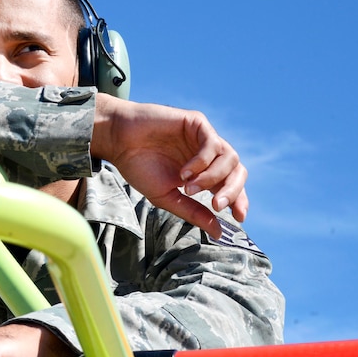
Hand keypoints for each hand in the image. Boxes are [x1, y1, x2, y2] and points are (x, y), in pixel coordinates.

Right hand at [91, 94, 248, 237]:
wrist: (118, 141)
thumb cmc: (138, 166)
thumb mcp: (167, 196)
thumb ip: (192, 211)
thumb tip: (218, 233)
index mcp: (203, 171)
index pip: (231, 185)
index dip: (239, 200)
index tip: (238, 218)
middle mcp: (207, 154)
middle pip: (237, 171)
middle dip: (232, 191)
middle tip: (217, 205)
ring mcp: (203, 137)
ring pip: (230, 158)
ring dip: (212, 177)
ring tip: (188, 187)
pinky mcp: (196, 123)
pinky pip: (212, 144)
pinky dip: (202, 162)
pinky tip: (184, 171)